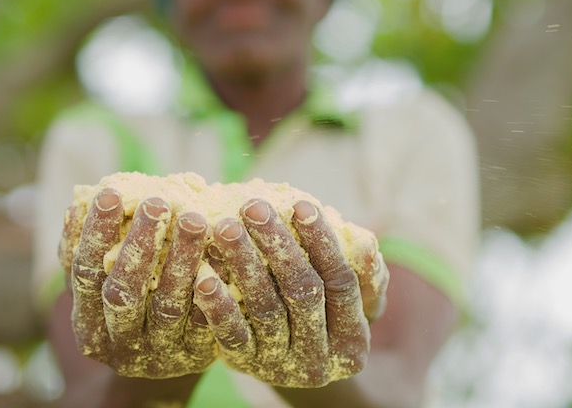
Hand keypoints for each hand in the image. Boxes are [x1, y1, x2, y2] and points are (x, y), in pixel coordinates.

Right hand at [64, 188, 216, 377]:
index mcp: (88, 325)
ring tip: (195, 218)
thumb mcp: (101, 285)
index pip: (85, 274)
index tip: (111, 193)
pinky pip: (206, 319)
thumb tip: (77, 205)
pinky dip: (213, 285)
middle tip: (157, 201)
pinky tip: (222, 251)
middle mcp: (119, 345)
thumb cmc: (127, 304)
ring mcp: (158, 355)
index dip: (96, 234)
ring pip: (168, 305)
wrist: (162, 363)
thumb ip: (85, 251)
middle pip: (124, 293)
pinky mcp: (196, 356)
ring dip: (181, 259)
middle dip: (139, 244)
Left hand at [193, 199, 388, 387]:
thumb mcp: (348, 298)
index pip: (341, 283)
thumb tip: (366, 242)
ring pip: (265, 309)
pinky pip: (233, 335)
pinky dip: (218, 305)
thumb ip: (362, 272)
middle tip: (254, 207)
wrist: (289, 363)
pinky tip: (204, 276)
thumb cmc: (324, 315)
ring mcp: (283, 365)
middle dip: (278, 244)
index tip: (301, 204)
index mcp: (352, 339)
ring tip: (226, 227)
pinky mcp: (247, 367)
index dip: (323, 243)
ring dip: (245, 264)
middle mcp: (321, 358)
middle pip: (302, 292)